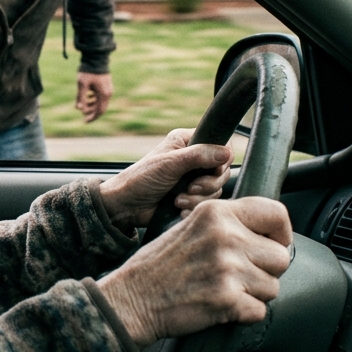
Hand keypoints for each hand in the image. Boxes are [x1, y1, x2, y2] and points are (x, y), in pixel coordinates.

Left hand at [76, 72, 112, 122]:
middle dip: (92, 112)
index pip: (99, 111)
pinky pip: (101, 96)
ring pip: (101, 102)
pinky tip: (88, 96)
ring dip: (92, 105)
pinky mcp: (106, 85)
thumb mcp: (82, 84)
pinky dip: (95, 99)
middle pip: (101, 108)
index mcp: (103, 94)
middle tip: (82, 113)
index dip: (92, 117)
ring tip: (84, 104)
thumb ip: (81, 97)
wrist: (96, 58)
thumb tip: (79, 109)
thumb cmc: (88, 71)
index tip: (84, 121)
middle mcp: (108, 93)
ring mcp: (108, 89)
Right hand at [97, 197, 292, 346]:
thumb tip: (268, 234)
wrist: (132, 298)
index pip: (276, 214)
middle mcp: (225, 236)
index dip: (282, 234)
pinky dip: (243, 314)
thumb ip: (227, 224)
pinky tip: (219, 306)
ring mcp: (227, 268)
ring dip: (254, 294)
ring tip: (223, 289)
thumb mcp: (190, 225)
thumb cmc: (159, 265)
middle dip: (266, 271)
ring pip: (273, 287)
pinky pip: (260, 311)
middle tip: (239, 276)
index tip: (276, 244)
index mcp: (216, 213)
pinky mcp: (226, 298)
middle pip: (281, 257)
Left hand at [98, 128, 231, 230]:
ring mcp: (193, 178)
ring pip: (215, 189)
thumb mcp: (170, 164)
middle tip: (190, 188)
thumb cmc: (141, 179)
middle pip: (222, 170)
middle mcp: (193, 158)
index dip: (222, 160)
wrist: (126, 206)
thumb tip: (226, 152)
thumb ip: (198, 156)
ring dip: (197, 198)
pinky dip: (194, 207)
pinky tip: (179, 209)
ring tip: (178, 200)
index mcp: (187, 141)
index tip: (214, 171)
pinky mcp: (191, 196)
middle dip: (208, 184)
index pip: (220, 144)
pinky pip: (206, 202)